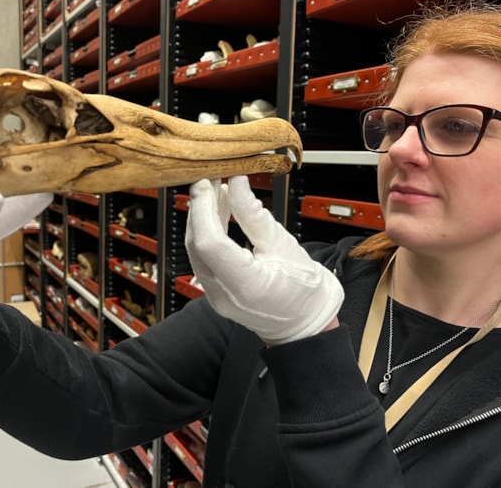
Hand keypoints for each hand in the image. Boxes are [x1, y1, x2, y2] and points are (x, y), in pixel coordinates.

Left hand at [186, 176, 343, 345]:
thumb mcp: (282, 243)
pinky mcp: (214, 291)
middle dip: (199, 208)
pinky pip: (203, 257)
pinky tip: (218, 210)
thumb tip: (237, 183)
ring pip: (196, 250)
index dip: (204, 209)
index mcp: (247, 285)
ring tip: (215, 190)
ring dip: (202, 218)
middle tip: (209, 180)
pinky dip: (208, 231)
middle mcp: (224, 295)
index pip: (210, 242)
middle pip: (198, 244)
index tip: (207, 184)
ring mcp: (215, 296)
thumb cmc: (303, 288)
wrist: (304, 320)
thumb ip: (254, 213)